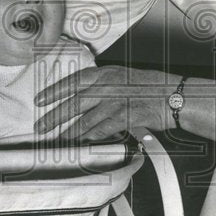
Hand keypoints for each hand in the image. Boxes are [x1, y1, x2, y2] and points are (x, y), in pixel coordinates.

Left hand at [34, 65, 176, 141]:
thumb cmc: (152, 87)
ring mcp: (117, 101)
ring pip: (86, 119)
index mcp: (107, 74)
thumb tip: (84, 96)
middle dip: (55, 116)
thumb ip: (104, 84)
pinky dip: (91, 136)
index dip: (54, 91)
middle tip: (41, 126)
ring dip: (70, 132)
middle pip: (75, 102)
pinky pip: (103, 129)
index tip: (40, 100)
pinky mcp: (126, 116)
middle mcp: (109, 85)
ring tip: (58, 140)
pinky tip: (82, 142)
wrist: (175, 95)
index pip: (74, 81)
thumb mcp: (124, 77)